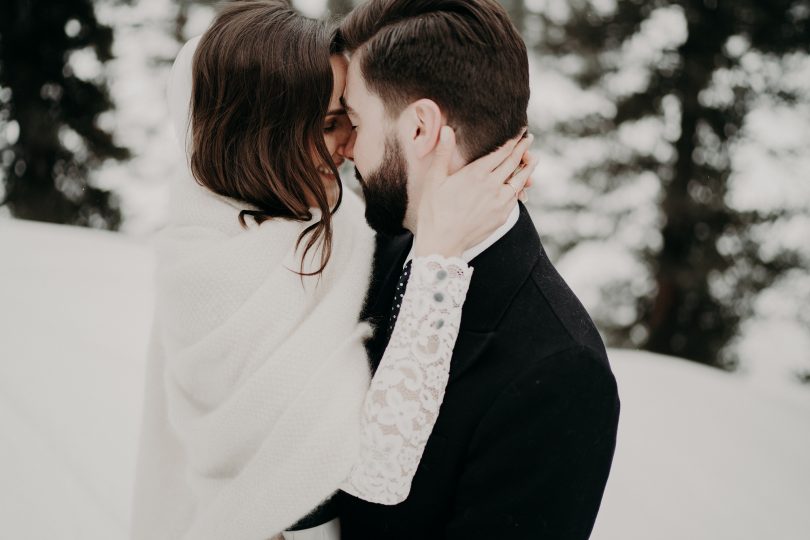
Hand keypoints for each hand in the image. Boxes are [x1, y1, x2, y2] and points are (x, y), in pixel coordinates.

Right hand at [413, 126, 537, 257]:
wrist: (443, 242)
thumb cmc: (434, 211)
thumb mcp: (434, 179)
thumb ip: (443, 153)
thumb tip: (447, 129)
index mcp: (476, 173)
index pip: (501, 152)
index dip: (513, 140)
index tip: (520, 132)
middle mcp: (492, 186)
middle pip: (513, 163)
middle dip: (523, 149)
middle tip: (529, 139)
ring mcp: (500, 202)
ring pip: (520, 180)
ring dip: (528, 168)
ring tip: (533, 159)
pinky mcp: (502, 216)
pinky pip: (515, 198)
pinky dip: (520, 188)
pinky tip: (521, 185)